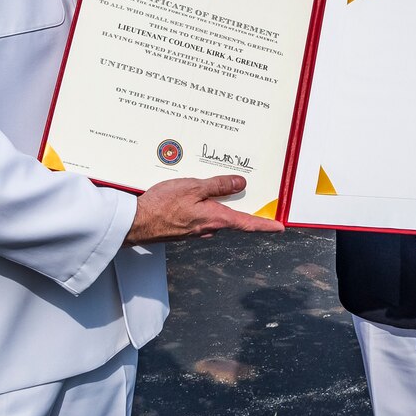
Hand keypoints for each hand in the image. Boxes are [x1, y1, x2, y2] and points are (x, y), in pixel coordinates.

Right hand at [124, 175, 283, 244]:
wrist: (135, 223)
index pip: (247, 223)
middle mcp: (208, 228)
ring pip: (213, 215)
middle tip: (243, 189)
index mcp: (215, 219)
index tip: (280, 227)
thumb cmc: (162, 205)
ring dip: (215, 203)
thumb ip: (217, 186)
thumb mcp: (193, 187)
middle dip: (237, 204)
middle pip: (231, 217)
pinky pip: (199, 216)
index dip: (266, 225)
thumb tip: (240, 184)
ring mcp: (195, 231)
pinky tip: (190, 195)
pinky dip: (201, 205)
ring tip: (210, 185)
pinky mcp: (183, 230)